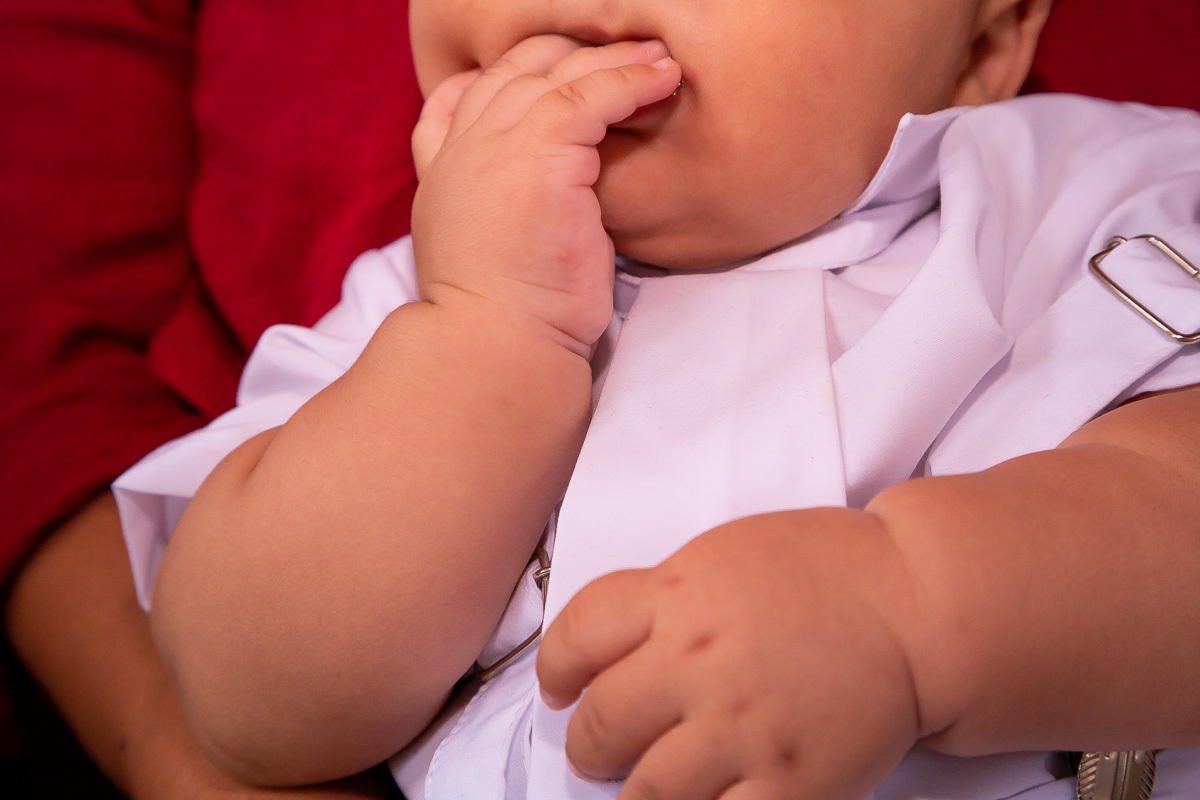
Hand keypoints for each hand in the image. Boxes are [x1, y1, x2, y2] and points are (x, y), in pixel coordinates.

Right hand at [410, 35, 680, 355]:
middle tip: (620, 52)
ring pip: (556, 75)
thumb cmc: (509, 317)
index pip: (468, 93)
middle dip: (567, 53)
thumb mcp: (494, 252)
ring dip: (613, 60)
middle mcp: (462, 148)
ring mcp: (494, 145)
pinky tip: (662, 80)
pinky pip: (590, 95)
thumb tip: (554, 200)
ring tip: (658, 58)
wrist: (498, 345)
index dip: (513, 73)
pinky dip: (630, 80)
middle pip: (513, 70)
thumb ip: (506, 207)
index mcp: (444, 171)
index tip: (556, 72)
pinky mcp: (538, 153)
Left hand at [537, 509, 923, 799]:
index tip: (561, 687)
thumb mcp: (722, 555)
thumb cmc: (821, 571)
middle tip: (599, 747)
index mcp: (677, 596)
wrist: (913, 606)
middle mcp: (698, 662)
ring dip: (632, 794)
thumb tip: (603, 647)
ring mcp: (741, 728)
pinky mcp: (789, 783)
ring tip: (645, 784)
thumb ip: (660, 599)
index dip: (555, 671)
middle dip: (589, 744)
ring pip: (645, 793)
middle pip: (600, 725)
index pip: (575, 639)